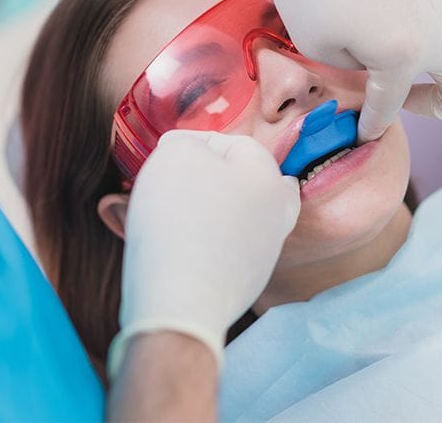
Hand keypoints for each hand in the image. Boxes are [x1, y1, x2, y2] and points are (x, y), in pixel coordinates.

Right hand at [108, 130, 299, 376]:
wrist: (181, 300)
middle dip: (217, 174)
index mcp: (268, 176)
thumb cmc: (179, 218)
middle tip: (186, 178)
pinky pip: (229, 248)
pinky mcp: (248, 282)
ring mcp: (266, 251)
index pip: (233, 143)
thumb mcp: (176, 155)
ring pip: (242, 215)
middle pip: (249, 181)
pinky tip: (186, 242)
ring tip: (180, 208)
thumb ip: (185, 143)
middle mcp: (277, 213)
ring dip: (214, 207)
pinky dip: (211, 239)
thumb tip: (186, 152)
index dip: (194, 142)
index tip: (165, 152)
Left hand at [194, 0, 441, 141]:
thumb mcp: (318, 47)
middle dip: (438, 107)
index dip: (374, 124)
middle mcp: (440, 27)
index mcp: (403, 55)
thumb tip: (372, 63)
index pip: (391, 104)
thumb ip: (355, 68)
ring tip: (438, 68)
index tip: (364, 132)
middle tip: (408, 103)